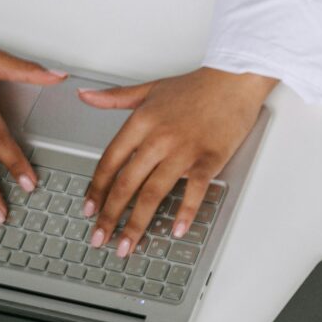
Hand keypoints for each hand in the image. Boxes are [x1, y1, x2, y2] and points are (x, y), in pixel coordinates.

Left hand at [78, 67, 276, 255]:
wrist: (235, 77)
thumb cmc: (197, 85)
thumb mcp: (150, 89)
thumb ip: (115, 98)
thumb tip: (85, 96)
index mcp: (141, 122)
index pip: (110, 162)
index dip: (96, 189)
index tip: (89, 209)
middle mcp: (159, 138)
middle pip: (127, 184)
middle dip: (110, 216)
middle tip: (99, 237)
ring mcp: (184, 150)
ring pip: (154, 193)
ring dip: (137, 223)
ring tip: (127, 244)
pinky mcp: (209, 159)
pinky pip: (194, 191)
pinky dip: (185, 213)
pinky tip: (176, 230)